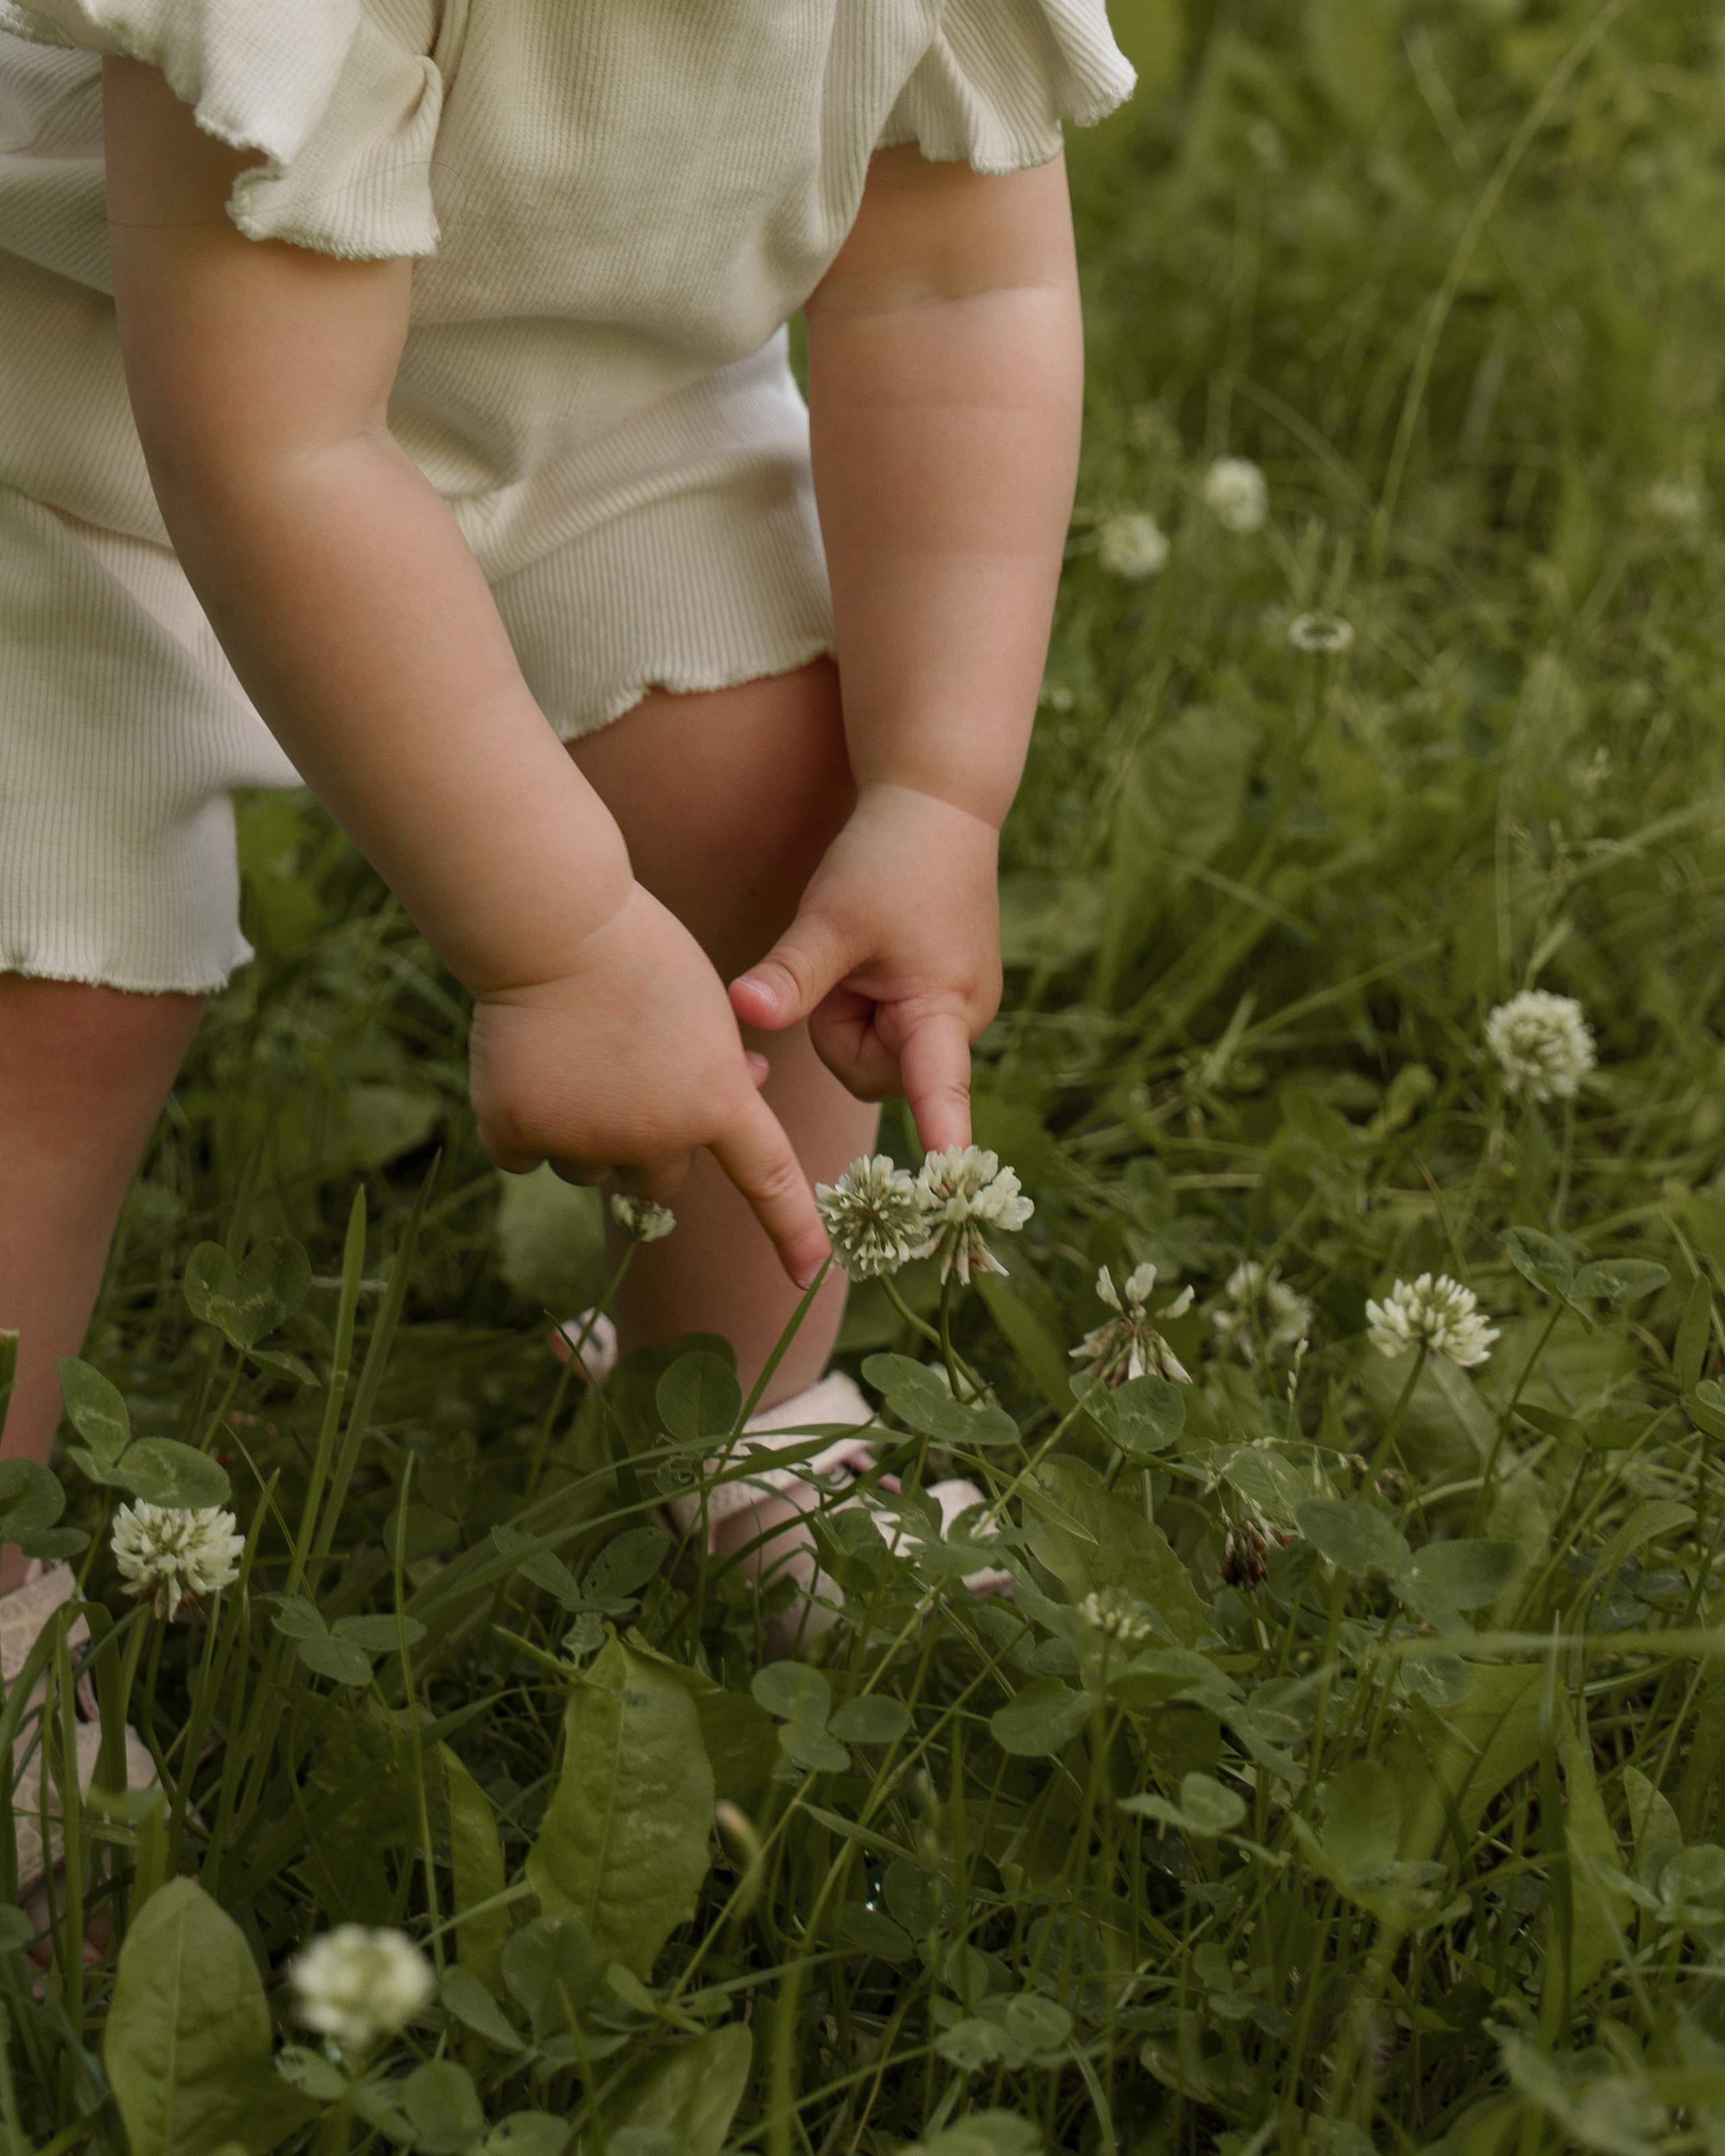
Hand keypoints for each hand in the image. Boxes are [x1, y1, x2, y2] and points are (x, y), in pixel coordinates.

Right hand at [470, 883, 828, 1285]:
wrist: (552, 924)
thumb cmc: (641, 953)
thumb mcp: (709, 1007)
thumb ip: (725, 1064)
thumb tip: (743, 1092)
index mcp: (714, 1101)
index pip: (768, 1178)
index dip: (793, 1229)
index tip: (810, 1273)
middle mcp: (654, 1136)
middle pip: (658, 1179)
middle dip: (648, 1142)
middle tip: (626, 1073)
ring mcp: (582, 1139)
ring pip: (589, 1168)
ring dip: (586, 1131)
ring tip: (576, 1055)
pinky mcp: (516, 1128)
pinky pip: (525, 1152)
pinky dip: (524, 1120)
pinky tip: (526, 1064)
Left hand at [728, 784, 1001, 1149]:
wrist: (936, 803)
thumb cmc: (888, 858)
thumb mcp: (830, 917)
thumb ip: (790, 975)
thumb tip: (745, 1013)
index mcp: (943, 1009)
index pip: (941, 1092)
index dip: (941, 1138)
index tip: (947, 1183)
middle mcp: (961, 1021)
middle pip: (876, 1073)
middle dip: (842, 1032)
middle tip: (841, 965)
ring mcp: (953, 1010)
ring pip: (877, 1050)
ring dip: (852, 1013)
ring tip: (858, 950)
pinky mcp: (940, 996)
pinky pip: (887, 1025)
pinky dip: (866, 1000)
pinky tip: (872, 952)